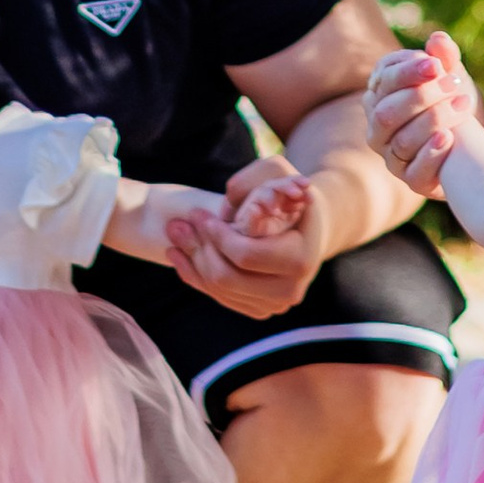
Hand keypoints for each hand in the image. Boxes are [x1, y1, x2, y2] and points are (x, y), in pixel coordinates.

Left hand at [164, 156, 330, 319]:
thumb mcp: (278, 172)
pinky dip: (196, 277)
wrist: (310, 227)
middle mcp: (290, 291)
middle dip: (197, 249)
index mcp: (300, 259)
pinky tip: (179, 255)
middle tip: (175, 225)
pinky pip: (220, 297)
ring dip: (191, 262)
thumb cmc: (290, 194)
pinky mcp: (259, 310)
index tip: (197, 214)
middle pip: (228, 277)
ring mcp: (274, 305)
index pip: (246, 255)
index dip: (216, 235)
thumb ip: (252, 178)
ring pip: (220, 290)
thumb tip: (228, 199)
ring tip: (174, 236)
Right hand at [365, 32, 477, 192]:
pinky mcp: (411, 180)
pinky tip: (450, 138)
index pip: (384, 81)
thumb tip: (437, 40)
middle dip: (422, 96)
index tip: (436, 65)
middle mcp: (378, 126)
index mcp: (381, 94)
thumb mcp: (452, 75)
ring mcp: (391, 155)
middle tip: (454, 83)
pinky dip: (431, 153)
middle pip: (387, 112)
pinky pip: (414, 171)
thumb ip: (445, 58)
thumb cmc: (455, 100)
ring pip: (401, 140)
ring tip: (461, 105)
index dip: (408, 72)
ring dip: (432, 120)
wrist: (476, 141)